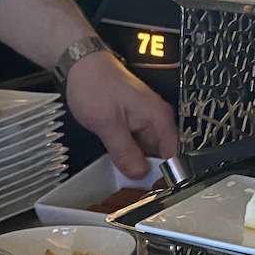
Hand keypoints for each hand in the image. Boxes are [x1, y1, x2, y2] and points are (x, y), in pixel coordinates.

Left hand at [65, 51, 176, 177]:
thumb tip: (139, 174)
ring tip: (121, 174)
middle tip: (129, 186)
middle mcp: (157, 119)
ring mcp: (145, 120)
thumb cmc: (96, 85)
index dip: (163, 175)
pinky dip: (127, 152)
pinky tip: (116, 159)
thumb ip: (125, 151)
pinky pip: (136, 143)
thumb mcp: (108, 123)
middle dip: (147, 172)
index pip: (173, 156)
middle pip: (161, 156)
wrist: (81, 63)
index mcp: (159, 118)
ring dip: (135, 162)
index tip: (149, 190)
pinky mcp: (133, 121)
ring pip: (147, 151)